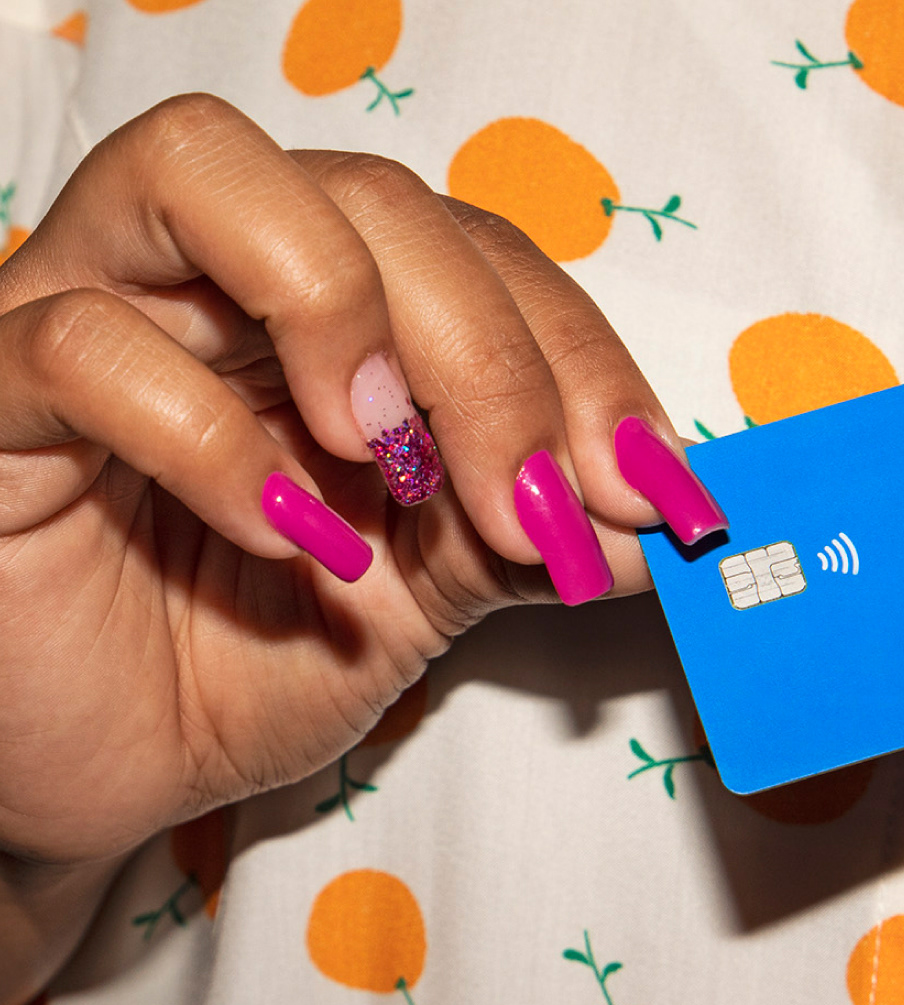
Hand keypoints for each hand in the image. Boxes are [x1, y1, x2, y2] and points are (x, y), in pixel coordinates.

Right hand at [0, 94, 724, 1004]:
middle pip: (368, 197)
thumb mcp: (432, 592)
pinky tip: (288, 539)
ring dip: (343, 311)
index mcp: (330, 303)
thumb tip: (657, 512)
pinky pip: (86, 343)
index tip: (648, 484)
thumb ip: (532, 529)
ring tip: (399, 465)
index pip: (475, 247)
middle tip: (538, 501)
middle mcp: (211, 274)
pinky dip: (212, 437)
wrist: (105, 774)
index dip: (579, 353)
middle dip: (491, 352)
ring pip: (202, 171)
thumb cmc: (254, 659)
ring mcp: (88, 310)